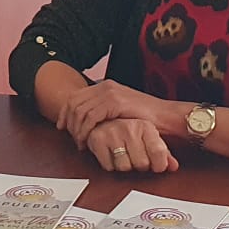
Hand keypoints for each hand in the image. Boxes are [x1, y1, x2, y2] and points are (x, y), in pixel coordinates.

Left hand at [55, 80, 175, 146]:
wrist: (165, 115)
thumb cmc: (146, 117)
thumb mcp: (120, 110)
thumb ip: (104, 112)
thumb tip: (87, 121)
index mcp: (105, 86)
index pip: (75, 97)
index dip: (65, 113)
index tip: (62, 127)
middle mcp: (105, 86)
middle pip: (73, 103)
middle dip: (68, 122)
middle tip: (72, 138)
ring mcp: (109, 93)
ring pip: (79, 110)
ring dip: (76, 128)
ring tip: (81, 142)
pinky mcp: (114, 103)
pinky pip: (90, 117)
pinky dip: (85, 130)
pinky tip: (88, 140)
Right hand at [84, 117, 175, 173]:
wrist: (103, 117)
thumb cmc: (128, 129)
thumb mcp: (149, 137)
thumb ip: (164, 153)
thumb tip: (174, 166)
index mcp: (145, 126)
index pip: (159, 154)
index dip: (159, 165)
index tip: (156, 164)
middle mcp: (129, 128)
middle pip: (141, 164)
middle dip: (139, 165)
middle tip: (135, 156)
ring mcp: (112, 133)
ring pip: (124, 167)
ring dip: (124, 165)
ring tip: (123, 154)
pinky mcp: (97, 140)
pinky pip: (108, 166)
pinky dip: (110, 164)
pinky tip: (111, 153)